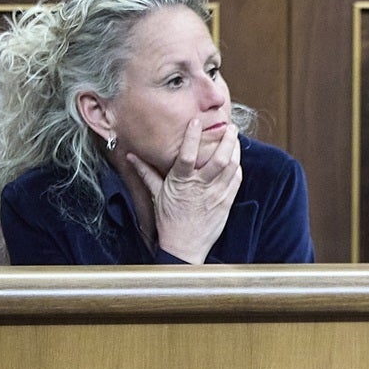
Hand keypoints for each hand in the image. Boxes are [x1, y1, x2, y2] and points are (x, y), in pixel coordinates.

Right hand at [124, 117, 241, 263]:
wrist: (184, 247)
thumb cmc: (169, 221)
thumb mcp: (156, 194)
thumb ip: (146, 172)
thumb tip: (130, 156)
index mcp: (182, 182)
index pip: (188, 155)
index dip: (192, 136)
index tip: (196, 121)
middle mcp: (201, 187)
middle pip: (219, 159)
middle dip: (227, 140)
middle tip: (230, 126)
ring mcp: (216, 195)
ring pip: (231, 168)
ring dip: (235, 150)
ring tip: (235, 138)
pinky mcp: (226, 203)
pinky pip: (236, 181)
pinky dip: (238, 168)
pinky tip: (236, 160)